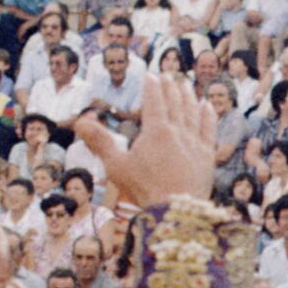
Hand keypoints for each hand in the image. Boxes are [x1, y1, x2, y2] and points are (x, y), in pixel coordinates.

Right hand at [78, 73, 209, 214]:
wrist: (176, 212)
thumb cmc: (143, 190)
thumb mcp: (116, 166)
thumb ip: (100, 142)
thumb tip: (79, 122)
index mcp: (156, 131)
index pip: (154, 101)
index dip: (152, 87)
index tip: (150, 76)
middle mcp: (178, 132)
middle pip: (174, 103)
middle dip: (170, 87)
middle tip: (168, 75)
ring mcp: (195, 144)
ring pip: (192, 113)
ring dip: (188, 96)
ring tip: (186, 85)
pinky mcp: (207, 157)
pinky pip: (209, 130)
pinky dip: (208, 116)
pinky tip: (207, 107)